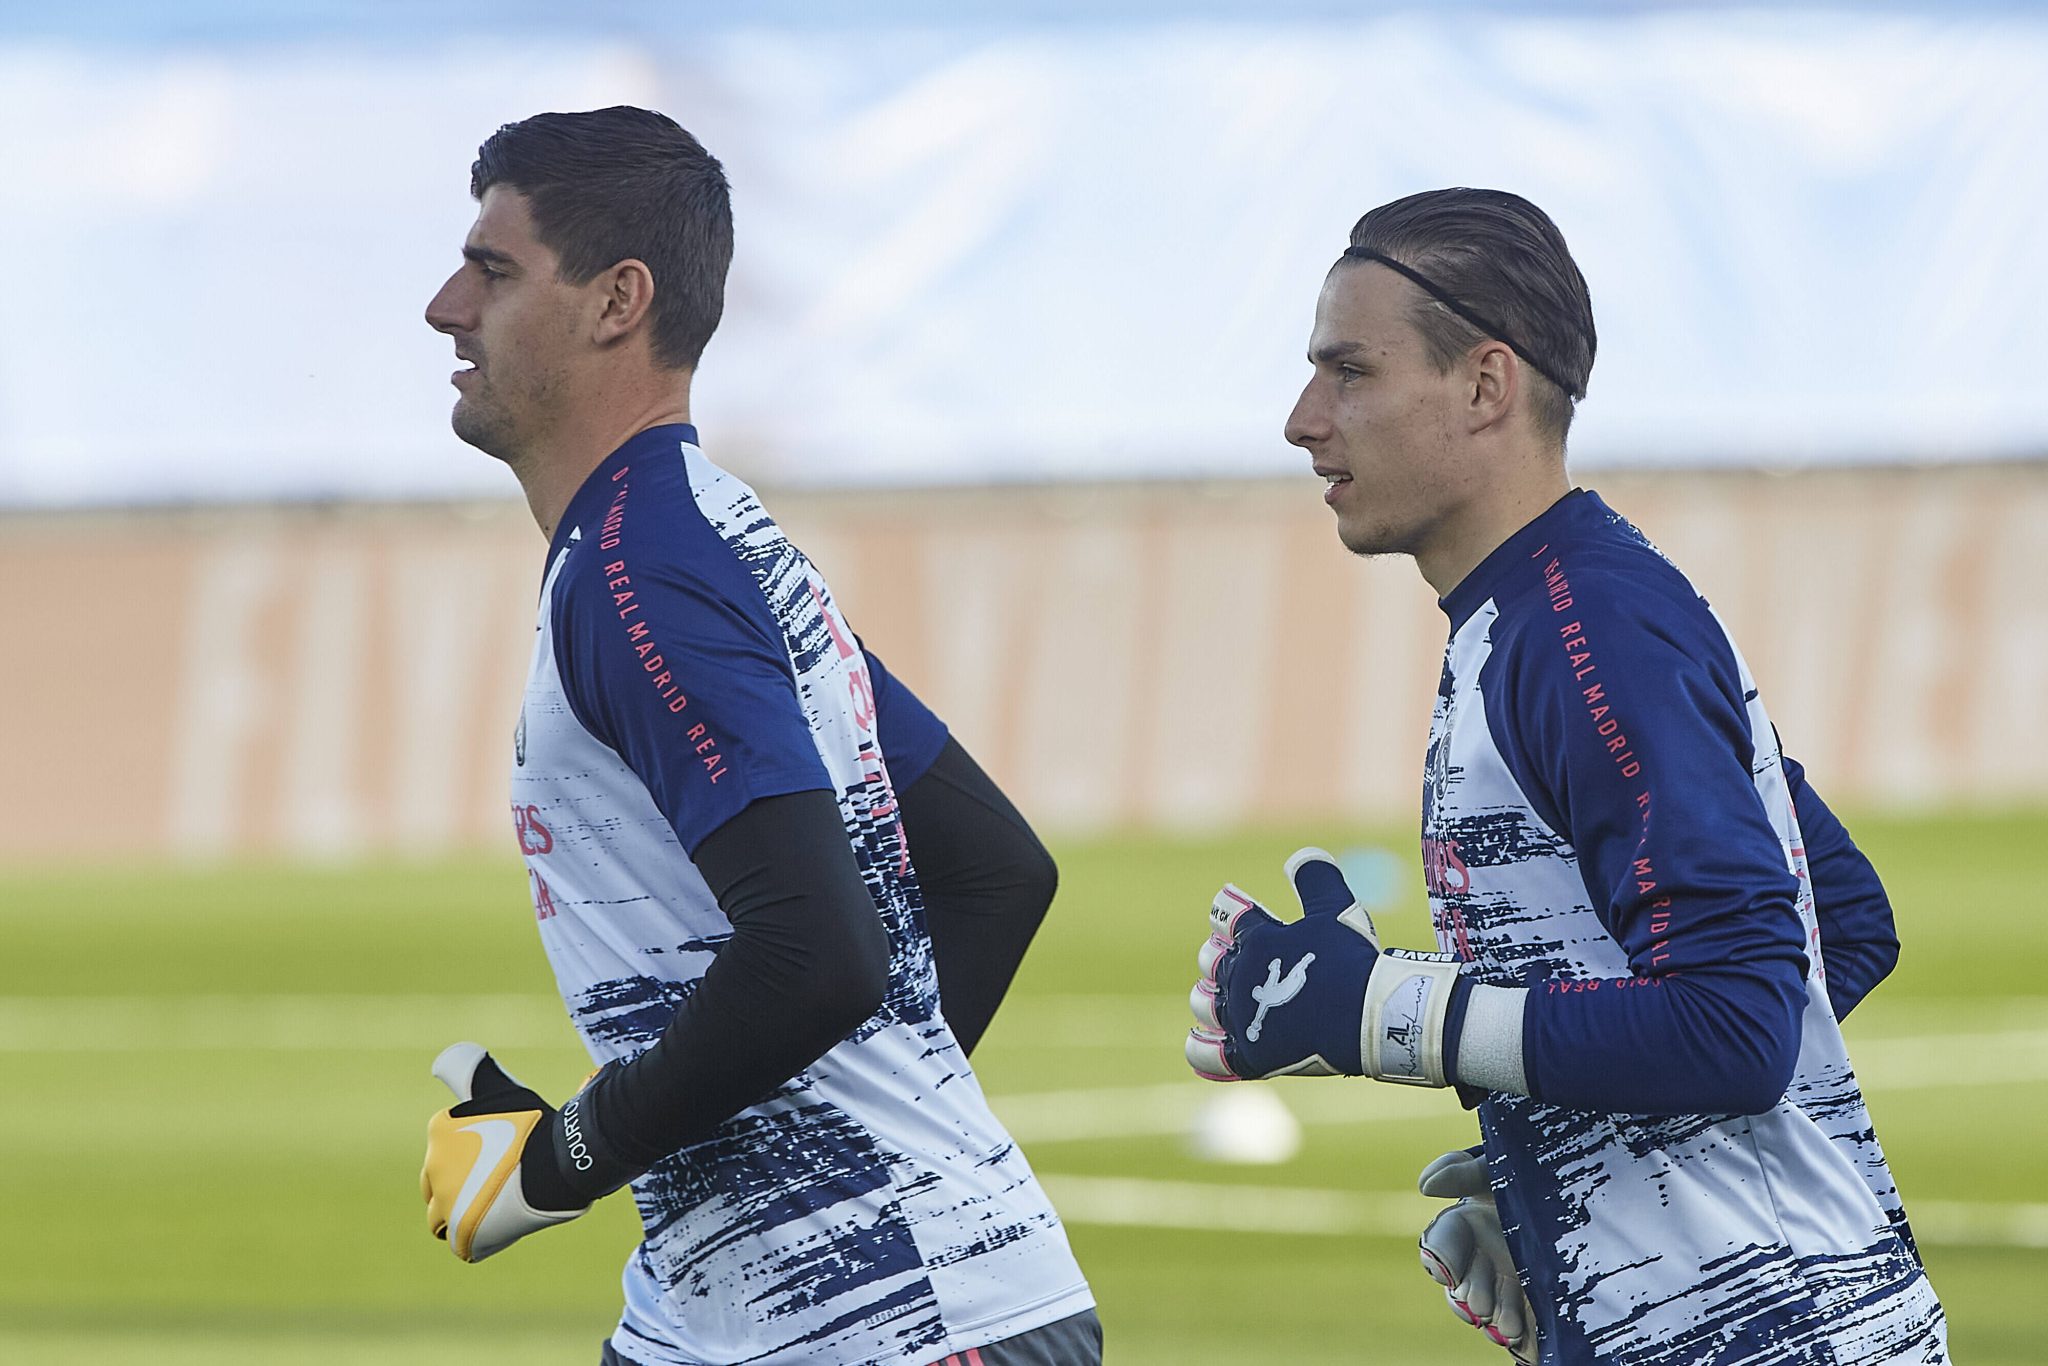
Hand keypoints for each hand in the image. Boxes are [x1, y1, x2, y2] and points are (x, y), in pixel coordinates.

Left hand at [420, 1042, 589, 1261]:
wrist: (563, 1159)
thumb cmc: (536, 1123)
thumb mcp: (497, 1087)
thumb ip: (465, 1068)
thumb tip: (438, 1063)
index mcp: (439, 1131)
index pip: (444, 1150)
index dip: (470, 1154)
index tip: (501, 1153)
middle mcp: (434, 1167)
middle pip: (437, 1185)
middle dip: (460, 1186)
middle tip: (500, 1181)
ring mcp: (447, 1204)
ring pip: (443, 1218)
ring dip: (464, 1214)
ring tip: (496, 1207)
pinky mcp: (464, 1234)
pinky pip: (462, 1245)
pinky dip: (480, 1239)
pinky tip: (501, 1225)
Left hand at [1185, 848, 1463, 1084]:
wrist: (1368, 1016)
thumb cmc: (1352, 961)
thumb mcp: (1336, 910)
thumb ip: (1317, 878)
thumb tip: (1302, 854)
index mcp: (1258, 939)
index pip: (1227, 917)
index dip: (1229, 912)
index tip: (1233, 909)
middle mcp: (1240, 977)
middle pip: (1211, 961)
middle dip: (1219, 957)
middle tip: (1237, 960)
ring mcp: (1241, 1017)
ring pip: (1204, 1003)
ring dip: (1209, 998)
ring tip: (1220, 999)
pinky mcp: (1249, 1054)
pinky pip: (1206, 1055)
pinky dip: (1203, 1048)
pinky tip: (1207, 1041)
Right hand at [1418, 1147, 1536, 1364]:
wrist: (1581, 1201)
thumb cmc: (1530, 1177)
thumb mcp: (1497, 1167)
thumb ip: (1462, 1171)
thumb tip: (1424, 1186)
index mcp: (1465, 1226)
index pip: (1441, 1245)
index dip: (1440, 1259)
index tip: (1446, 1271)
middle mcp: (1481, 1261)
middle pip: (1463, 1287)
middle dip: (1472, 1297)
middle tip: (1482, 1306)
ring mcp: (1508, 1287)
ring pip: (1492, 1312)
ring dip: (1498, 1321)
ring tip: (1511, 1328)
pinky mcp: (1534, 1307)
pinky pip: (1526, 1331)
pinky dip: (1528, 1342)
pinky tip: (1534, 1346)